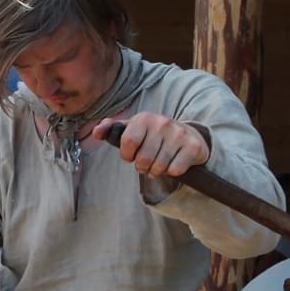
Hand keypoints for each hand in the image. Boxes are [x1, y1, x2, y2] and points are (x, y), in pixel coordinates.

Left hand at [89, 112, 206, 179]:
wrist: (189, 135)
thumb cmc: (154, 135)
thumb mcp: (133, 129)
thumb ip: (112, 130)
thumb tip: (97, 132)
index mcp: (144, 118)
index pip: (128, 143)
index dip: (128, 155)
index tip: (132, 154)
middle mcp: (162, 123)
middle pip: (143, 160)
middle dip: (143, 167)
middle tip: (147, 162)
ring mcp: (179, 134)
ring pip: (159, 167)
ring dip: (157, 171)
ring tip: (159, 163)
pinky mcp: (192, 146)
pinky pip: (175, 170)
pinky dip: (172, 171)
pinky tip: (174, 162)